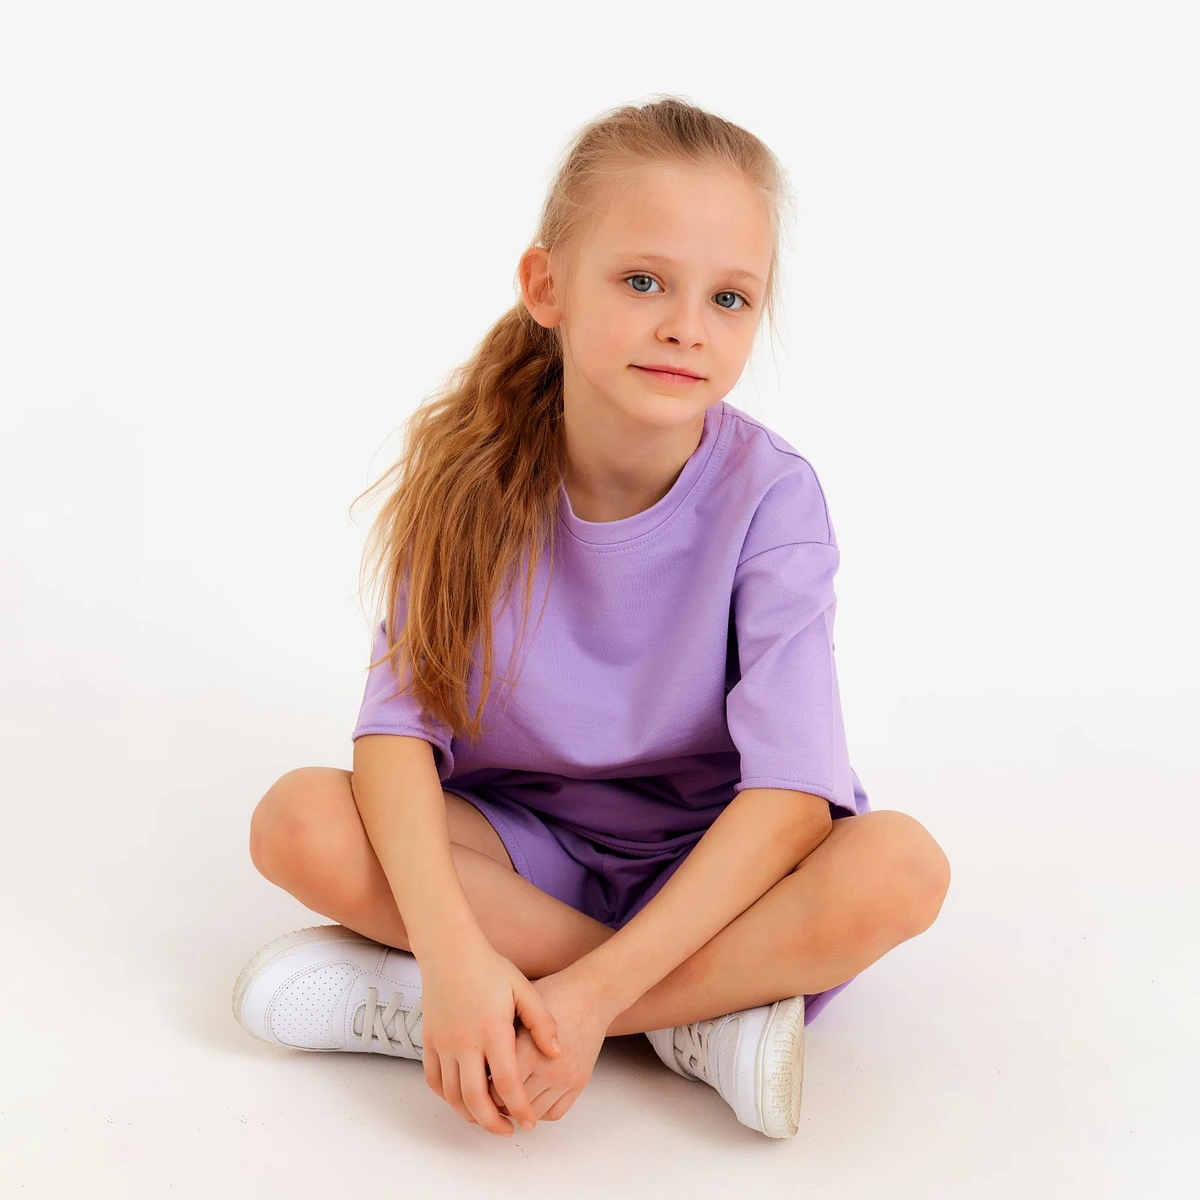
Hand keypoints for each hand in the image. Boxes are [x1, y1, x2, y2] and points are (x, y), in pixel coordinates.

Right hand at [419, 936, 563, 1137]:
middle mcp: (465, 1042)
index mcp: (492, 1031)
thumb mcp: (523, 988)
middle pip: (475, 1100)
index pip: (507, 1083)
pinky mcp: (430, 1041)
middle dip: (493, 1123)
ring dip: (470, 1115)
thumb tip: (557, 1053)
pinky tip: (462, 1099)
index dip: (520, 1108)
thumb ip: (542, 1022)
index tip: (529, 1123)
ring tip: (488, 1119)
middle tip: (509, 1131)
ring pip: (452, 1096)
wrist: (449, 950)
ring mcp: (443, 1043)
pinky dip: (447, 1097)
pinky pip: (434, 1081)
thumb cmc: (490, 968)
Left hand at [487, 967, 612, 1123]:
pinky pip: (555, 1112)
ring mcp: (565, 1078)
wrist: (591, 993)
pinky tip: (530, 1097)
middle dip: (495, 1100)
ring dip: (517, 1110)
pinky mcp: (579, 1083)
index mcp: (526, 1049)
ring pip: (533, 1113)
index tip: (476, 1079)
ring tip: (507, 1096)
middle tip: (487, 1091)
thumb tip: (474, 1056)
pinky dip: (540, 1112)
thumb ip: (499, 1032)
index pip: (494, 1088)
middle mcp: (547, 1069)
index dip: (481, 1087)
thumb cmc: (553, 992)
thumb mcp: (519, 1004)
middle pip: (510, 1105)